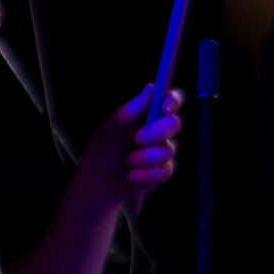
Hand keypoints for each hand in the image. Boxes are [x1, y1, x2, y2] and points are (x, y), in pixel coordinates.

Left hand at [75, 83, 182, 214]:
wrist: (98, 185)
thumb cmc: (101, 151)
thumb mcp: (110, 129)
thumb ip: (131, 110)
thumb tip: (149, 88)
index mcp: (144, 115)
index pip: (168, 100)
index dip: (172, 100)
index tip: (165, 108)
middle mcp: (157, 130)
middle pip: (174, 124)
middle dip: (156, 133)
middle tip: (136, 139)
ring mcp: (161, 151)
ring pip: (168, 150)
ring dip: (144, 158)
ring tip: (127, 162)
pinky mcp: (163, 172)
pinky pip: (165, 170)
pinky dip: (146, 174)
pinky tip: (132, 177)